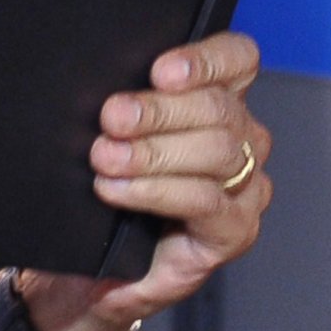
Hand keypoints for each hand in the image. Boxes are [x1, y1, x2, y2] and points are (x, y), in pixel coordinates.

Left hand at [23, 30, 270, 330]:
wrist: (85, 272)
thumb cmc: (98, 200)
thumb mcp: (106, 143)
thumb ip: (121, 111)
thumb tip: (103, 87)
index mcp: (219, 103)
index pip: (237, 60)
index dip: (205, 58)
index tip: (159, 70)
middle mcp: (243, 141)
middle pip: (219, 108)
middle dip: (159, 111)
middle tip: (111, 120)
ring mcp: (245, 187)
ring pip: (217, 152)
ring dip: (153, 154)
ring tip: (105, 159)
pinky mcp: (234, 231)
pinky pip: (205, 201)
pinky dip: (157, 193)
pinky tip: (119, 191)